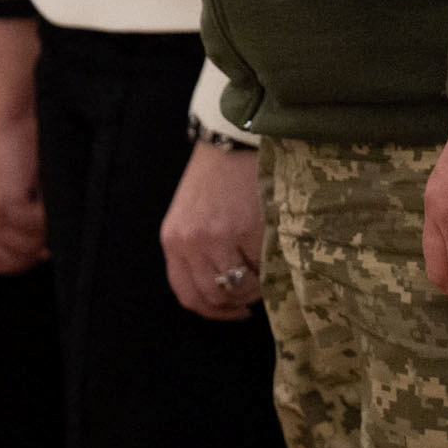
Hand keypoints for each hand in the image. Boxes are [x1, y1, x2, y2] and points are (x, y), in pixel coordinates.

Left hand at [0, 19, 47, 275]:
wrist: (7, 96)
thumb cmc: (23, 127)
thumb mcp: (21, 177)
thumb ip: (26, 212)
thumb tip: (49, 246)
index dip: (28, 250)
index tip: (45, 228)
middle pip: (16, 262)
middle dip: (38, 241)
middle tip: (48, 204)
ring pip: (31, 248)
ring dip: (47, 223)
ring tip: (46, 187)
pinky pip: (41, 229)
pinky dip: (51, 209)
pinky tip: (45, 180)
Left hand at [162, 141, 267, 319]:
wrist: (235, 137)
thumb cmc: (217, 175)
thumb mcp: (192, 214)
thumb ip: (198, 249)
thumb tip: (225, 287)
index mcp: (174, 240)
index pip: (187, 294)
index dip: (213, 311)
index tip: (232, 311)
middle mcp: (191, 243)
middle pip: (212, 297)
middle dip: (237, 302)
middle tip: (254, 295)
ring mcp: (218, 238)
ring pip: (237, 288)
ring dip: (254, 288)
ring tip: (265, 272)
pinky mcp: (247, 230)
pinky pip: (260, 266)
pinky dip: (269, 268)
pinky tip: (273, 253)